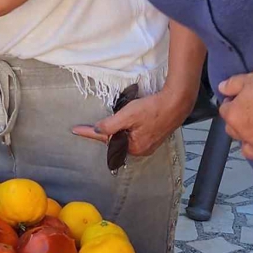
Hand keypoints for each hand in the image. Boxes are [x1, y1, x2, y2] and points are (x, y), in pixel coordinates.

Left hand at [71, 87, 189, 156]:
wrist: (177, 103)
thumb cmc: (152, 108)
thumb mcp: (127, 115)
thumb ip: (110, 125)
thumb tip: (96, 130)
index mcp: (134, 147)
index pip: (105, 140)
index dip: (89, 133)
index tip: (75, 130)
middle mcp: (141, 150)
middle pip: (115, 141)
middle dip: (104, 133)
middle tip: (90, 125)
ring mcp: (148, 145)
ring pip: (124, 138)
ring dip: (116, 131)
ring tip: (107, 123)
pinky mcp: (153, 137)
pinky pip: (133, 135)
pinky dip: (125, 129)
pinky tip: (124, 123)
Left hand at [218, 72, 252, 166]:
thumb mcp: (249, 79)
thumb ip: (231, 84)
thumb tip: (222, 88)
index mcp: (234, 115)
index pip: (224, 111)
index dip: (232, 104)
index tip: (239, 100)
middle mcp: (244, 133)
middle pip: (233, 131)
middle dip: (238, 123)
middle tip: (249, 116)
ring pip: (247, 150)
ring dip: (249, 143)